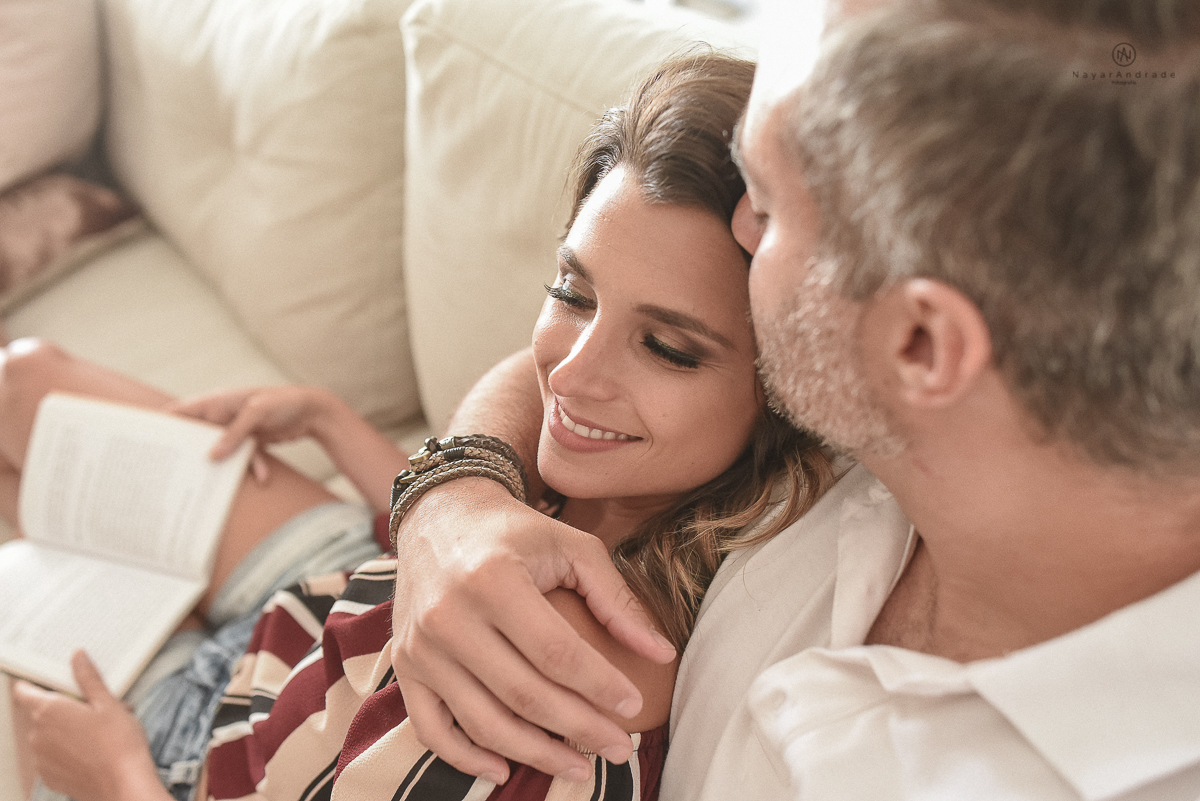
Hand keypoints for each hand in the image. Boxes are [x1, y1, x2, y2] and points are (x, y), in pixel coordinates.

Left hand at [11, 651, 169, 800]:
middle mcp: (37, 734)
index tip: (47, 681)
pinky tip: (93, 751)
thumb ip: (88, 678)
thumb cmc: (118, 744)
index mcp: (49, 710)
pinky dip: (67, 751)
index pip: (23, 691)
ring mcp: (41, 758)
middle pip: (42, 712)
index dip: (33, 684)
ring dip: (67, 730)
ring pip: (48, 735)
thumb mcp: (108, 703)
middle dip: (65, 708)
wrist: (123, 786)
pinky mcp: (49, 776)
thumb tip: (77, 656)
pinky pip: (53, 755)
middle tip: (95, 708)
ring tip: (99, 732)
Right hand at [167, 385, 337, 481]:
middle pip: (198, 437)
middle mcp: (223, 416)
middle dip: (192, 455)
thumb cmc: (283, 402)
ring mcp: (236, 429)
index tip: (145, 443)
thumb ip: (233, 434)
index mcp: (217, 402)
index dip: (162, 424)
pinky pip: (244, 458)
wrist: (314, 410)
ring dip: (226, 466)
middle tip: (176, 475)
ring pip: (222, 451)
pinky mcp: (251, 441)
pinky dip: (252, 467)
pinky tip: (262, 477)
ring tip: (216, 485)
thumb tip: (211, 457)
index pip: (181, 411)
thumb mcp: (256, 414)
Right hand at [390, 479, 676, 783]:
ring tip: (580, 767)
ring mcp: (421, 646)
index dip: (599, 685)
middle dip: (579, 728)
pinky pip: (432, 728)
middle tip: (621, 748)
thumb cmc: (514, 531)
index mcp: (493, 579)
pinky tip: (505, 769)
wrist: (439, 514)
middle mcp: (449, 616)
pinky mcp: (406, 666)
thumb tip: (662, 653)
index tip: (634, 705)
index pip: (556, 651)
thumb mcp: (571, 546)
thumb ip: (616, 599)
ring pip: (483, 721)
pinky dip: (466, 758)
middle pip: (523, 694)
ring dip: (535, 754)